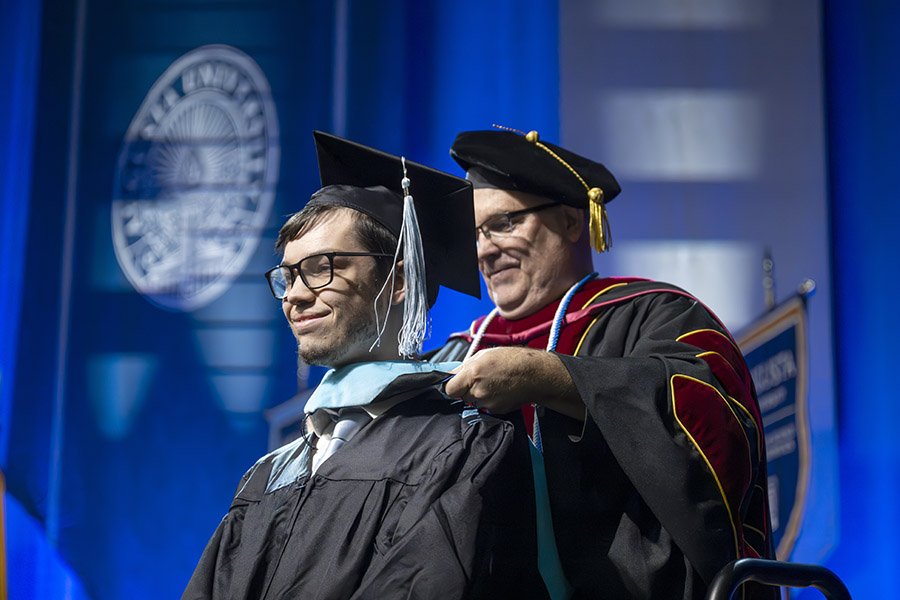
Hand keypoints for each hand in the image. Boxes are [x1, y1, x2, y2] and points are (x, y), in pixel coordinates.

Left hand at [443, 347, 584, 419]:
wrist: (534, 375)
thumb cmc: (512, 360)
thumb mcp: (484, 354)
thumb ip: (464, 366)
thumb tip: (450, 375)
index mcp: (472, 374)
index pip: (448, 389)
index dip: (450, 385)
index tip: (453, 382)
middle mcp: (478, 391)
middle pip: (460, 395)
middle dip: (465, 388)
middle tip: (479, 378)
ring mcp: (487, 403)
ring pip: (472, 401)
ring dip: (477, 394)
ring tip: (492, 382)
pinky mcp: (495, 410)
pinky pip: (484, 406)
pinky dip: (488, 399)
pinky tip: (499, 389)